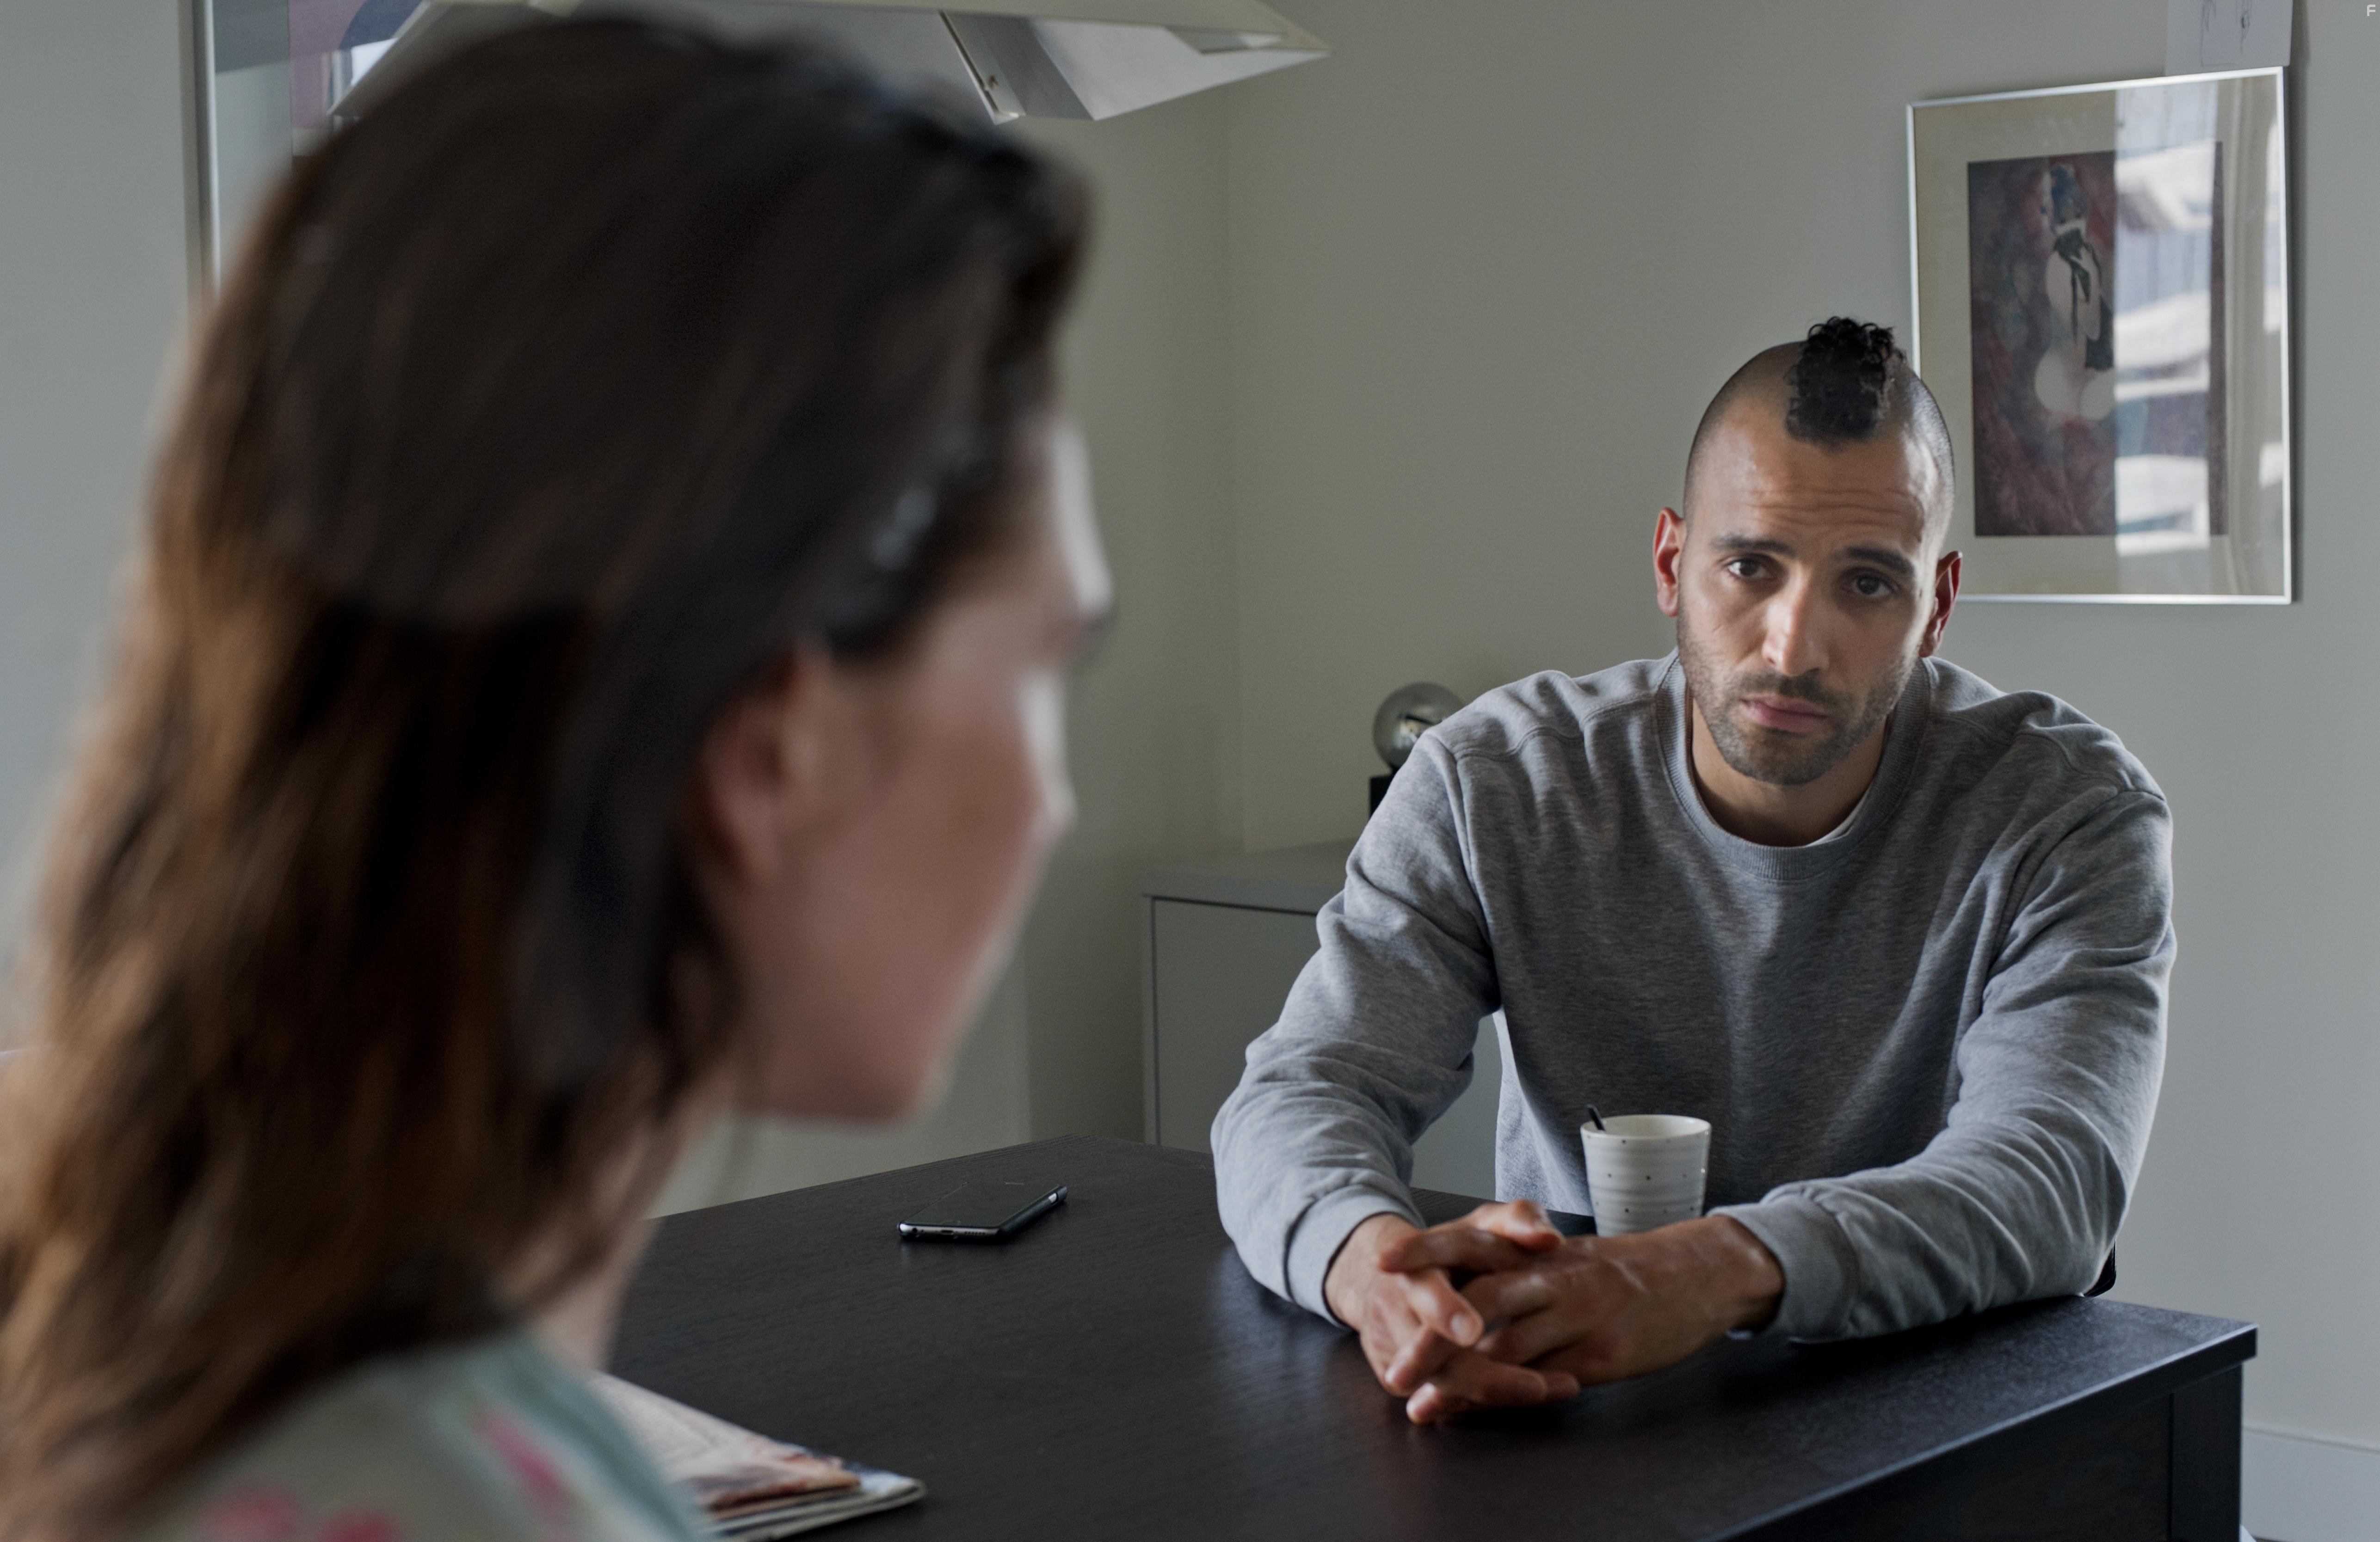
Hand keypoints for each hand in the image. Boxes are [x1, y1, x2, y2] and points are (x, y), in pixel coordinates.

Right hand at [1323, 1202, 1576, 1422]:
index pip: (1423, 1289)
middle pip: (1430, 1355)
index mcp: (1413, 1266)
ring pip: (1440, 1383)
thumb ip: (1519, 1219)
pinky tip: (1525, 1402)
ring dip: (1495, 1394)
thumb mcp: (1485, 1224)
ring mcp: (1394, 1349)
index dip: (1443, 1310)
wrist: (1394, 1275)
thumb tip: (1550, 1238)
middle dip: (1480, 1375)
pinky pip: (1441, 1399)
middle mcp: (1396, 1311)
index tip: (1471, 1331)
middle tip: (1536, 1388)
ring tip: (1551, 1392)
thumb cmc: (1456, 1249)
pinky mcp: (1400, 1379)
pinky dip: (1482, 1404)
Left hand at [1395, 1215, 1784, 1422]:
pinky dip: (1513, 1395)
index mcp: (1537, 1249)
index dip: (1427, 1250)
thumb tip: (1461, 1305)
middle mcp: (1552, 1276)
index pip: (1471, 1241)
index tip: (1383, 1261)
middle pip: (1480, 1297)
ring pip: (1510, 1346)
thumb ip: (1514, 1275)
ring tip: (1425, 1404)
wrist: (1694, 1273)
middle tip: (1394, 1369)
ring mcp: (1578, 1313)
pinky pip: (1548, 1377)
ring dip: (1462, 1381)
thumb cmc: (1618, 1271)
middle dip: (1432, 1335)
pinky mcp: (1602, 1351)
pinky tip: (1487, 1410)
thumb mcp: (1561, 1259)